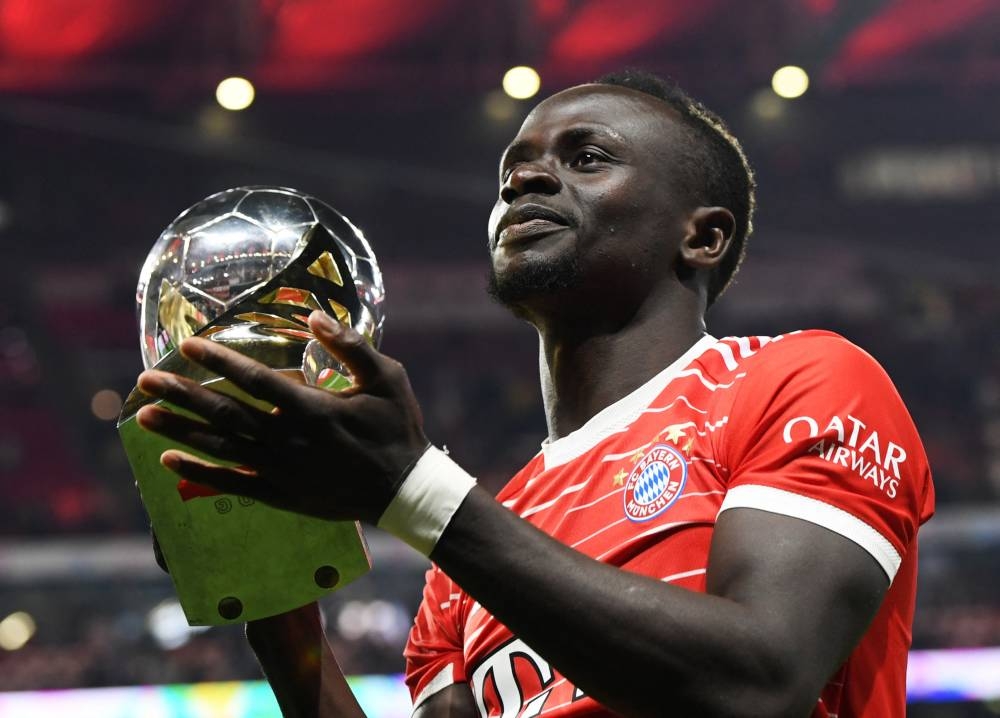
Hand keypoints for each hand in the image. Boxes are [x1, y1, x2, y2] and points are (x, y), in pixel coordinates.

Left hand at [135, 311, 429, 524]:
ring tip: (143, 416)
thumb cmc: (397, 428)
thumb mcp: (387, 377)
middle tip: (145, 380)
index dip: (219, 361)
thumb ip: (350, 346)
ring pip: (221, 447)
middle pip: (225, 413)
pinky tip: (170, 461)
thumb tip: (313, 316)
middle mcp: (288, 439)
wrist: (405, 491)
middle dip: (183, 394)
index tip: (188, 346)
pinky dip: (200, 473)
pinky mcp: (282, 494)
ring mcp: (282, 470)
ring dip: (181, 430)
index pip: (255, 380)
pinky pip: (232, 483)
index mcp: (312, 407)